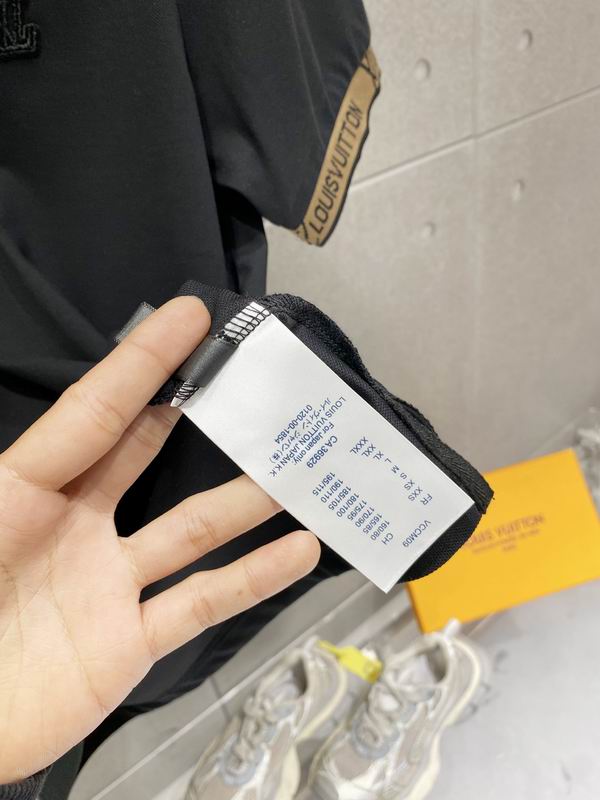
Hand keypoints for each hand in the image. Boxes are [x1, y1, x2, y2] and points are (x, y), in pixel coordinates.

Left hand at [0, 297, 319, 782]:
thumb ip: (12, 472)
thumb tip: (82, 414)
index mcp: (25, 490)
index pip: (96, 412)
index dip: (142, 362)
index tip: (189, 318)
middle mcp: (74, 526)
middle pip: (145, 454)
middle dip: (193, 410)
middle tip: (244, 374)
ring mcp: (107, 584)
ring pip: (189, 528)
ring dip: (244, 496)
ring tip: (294, 464)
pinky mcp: (129, 643)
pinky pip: (201, 602)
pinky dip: (254, 577)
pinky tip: (299, 550)